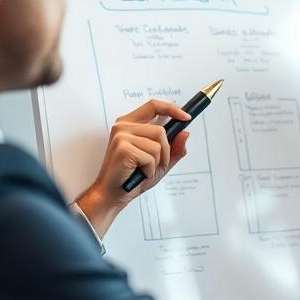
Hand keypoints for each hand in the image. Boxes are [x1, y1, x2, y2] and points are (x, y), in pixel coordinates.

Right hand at [75, 100, 190, 236]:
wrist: (113, 194)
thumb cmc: (133, 177)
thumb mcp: (160, 161)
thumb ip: (174, 148)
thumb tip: (185, 133)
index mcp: (130, 123)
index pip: (153, 106)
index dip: (172, 109)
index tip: (186, 117)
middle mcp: (124, 126)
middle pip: (160, 130)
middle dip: (165, 151)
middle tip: (156, 163)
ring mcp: (121, 136)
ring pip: (158, 144)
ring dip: (157, 162)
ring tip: (144, 169)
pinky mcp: (123, 148)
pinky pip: (151, 157)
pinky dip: (150, 169)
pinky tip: (139, 173)